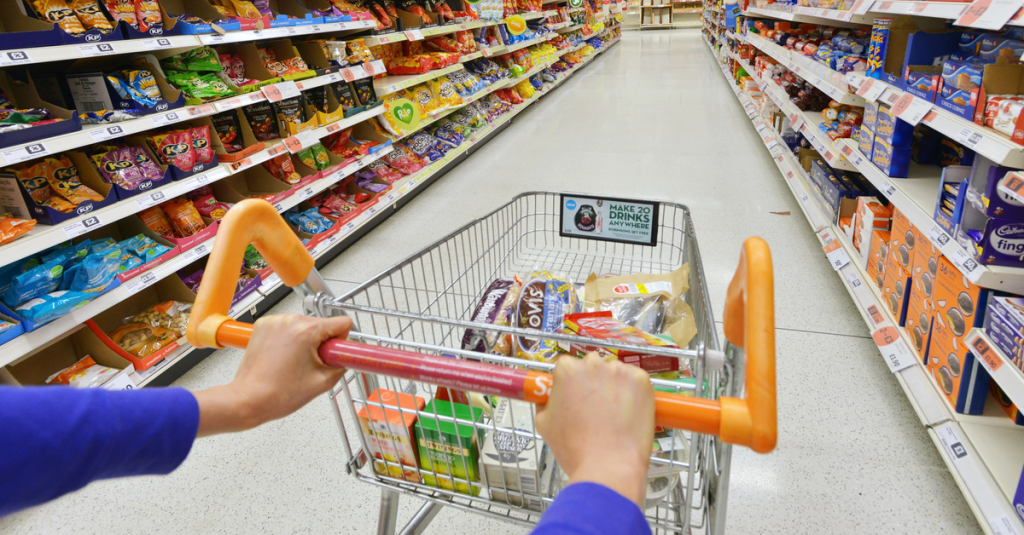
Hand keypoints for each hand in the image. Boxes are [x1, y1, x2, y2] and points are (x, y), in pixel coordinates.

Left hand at [194, 314, 351, 436]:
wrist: (248, 399)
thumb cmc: (278, 394)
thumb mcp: (323, 382)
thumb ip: (341, 365)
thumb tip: (347, 356)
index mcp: (307, 331)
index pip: (342, 322)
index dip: (341, 341)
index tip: (333, 355)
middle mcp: (290, 320)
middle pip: (322, 324)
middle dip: (321, 343)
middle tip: (310, 365)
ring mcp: (274, 321)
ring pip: (304, 325)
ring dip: (305, 341)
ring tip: (294, 363)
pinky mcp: (263, 326)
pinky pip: (287, 327)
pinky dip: (289, 339)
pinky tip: (283, 357)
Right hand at [536, 353, 654, 506]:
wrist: (609, 466)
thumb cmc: (575, 449)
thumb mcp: (544, 424)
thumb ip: (546, 403)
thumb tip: (550, 397)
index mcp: (567, 370)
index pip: (567, 366)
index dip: (571, 383)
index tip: (576, 397)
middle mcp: (593, 364)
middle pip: (592, 366)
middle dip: (593, 382)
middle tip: (595, 407)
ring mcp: (620, 371)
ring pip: (615, 373)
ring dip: (614, 386)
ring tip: (614, 415)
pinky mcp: (642, 381)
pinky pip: (636, 381)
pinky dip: (634, 393)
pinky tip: (629, 414)